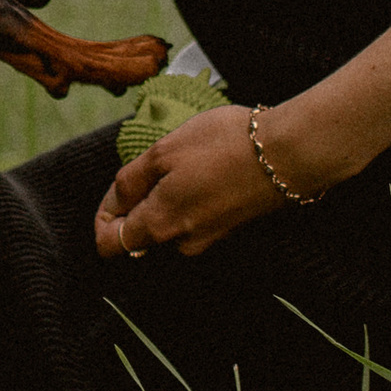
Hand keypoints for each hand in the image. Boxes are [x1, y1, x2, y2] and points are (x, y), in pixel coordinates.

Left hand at [94, 102, 319, 261]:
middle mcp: (181, 243)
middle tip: (152, 166)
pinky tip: (204, 169)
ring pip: (168, 224)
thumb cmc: (223, 147)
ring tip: (183, 162)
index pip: (110, 244)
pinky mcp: (228, 228)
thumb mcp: (163, 152)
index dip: (103, 216)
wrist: (288, 154)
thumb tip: (113, 205)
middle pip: (139, 235)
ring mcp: (207, 239)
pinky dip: (189, 197)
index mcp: (158, 226)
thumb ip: (131, 182)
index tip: (116, 189)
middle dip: (136, 203)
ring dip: (165, 197)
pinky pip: (193, 218)